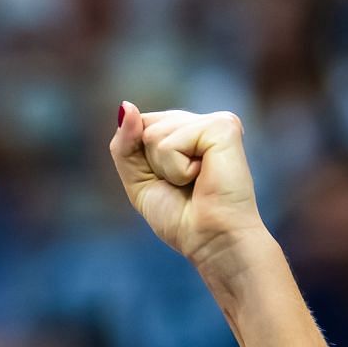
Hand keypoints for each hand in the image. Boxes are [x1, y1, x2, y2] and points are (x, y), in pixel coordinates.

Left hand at [109, 104, 268, 273]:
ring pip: (153, 134)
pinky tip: (203, 176)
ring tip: (194, 182)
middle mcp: (202, 122)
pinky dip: (177, 169)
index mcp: (186, 131)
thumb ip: (124, 144)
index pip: (139, 125)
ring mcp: (215, 121)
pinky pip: (171, 142)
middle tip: (184, 185)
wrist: (211, 240)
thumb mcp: (138, 180)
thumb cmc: (181, 217)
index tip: (169, 183)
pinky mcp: (223, 126)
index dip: (141, 160)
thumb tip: (126, 106)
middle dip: (152, 165)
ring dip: (165, 169)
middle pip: (144, 127)